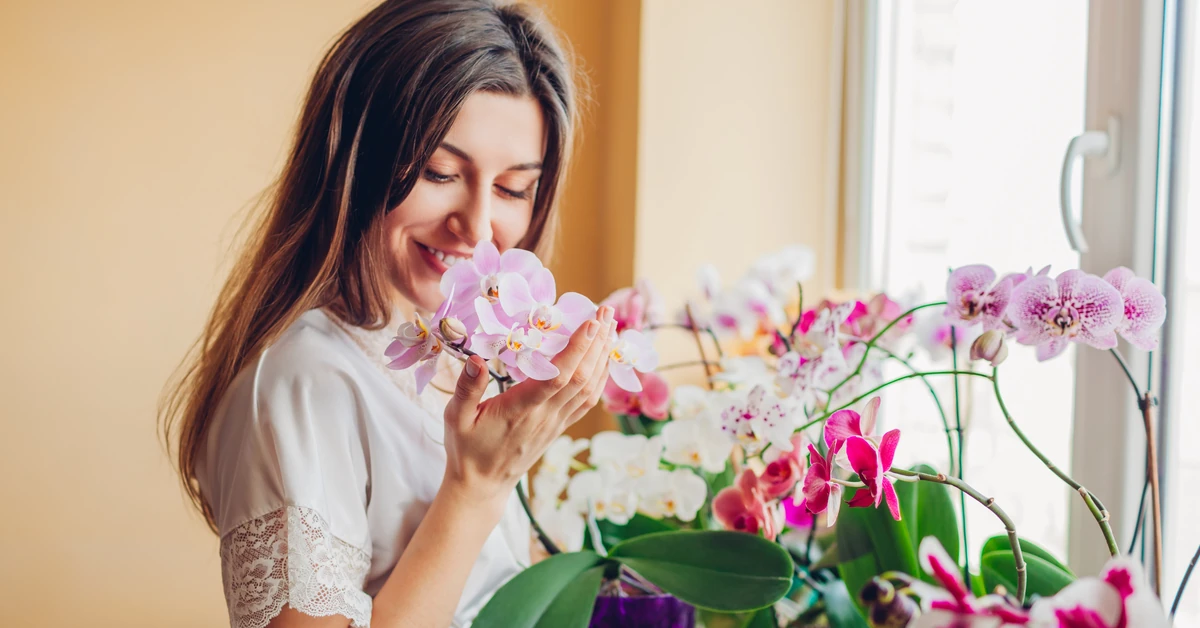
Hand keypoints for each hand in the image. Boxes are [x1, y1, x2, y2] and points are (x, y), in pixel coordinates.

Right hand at [440, 306, 615, 506]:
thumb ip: (467, 389)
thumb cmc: (467, 449)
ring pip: (590, 387)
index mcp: (521, 409)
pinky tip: (605, 358)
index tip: (591, 322)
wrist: (483, 484)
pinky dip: (601, 376)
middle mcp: (546, 415)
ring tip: (611, 326)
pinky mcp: (560, 426)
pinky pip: (588, 400)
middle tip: (607, 310)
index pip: (558, 377)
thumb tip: (475, 358)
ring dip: (603, 356)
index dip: (578, 349)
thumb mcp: (455, 418)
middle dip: (598, 342)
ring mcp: (557, 422)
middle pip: (582, 376)